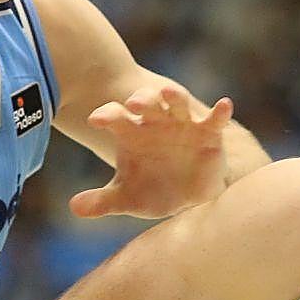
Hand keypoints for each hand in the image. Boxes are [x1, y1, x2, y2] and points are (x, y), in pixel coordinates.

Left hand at [70, 84, 233, 218]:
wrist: (189, 199)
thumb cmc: (154, 190)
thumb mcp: (127, 197)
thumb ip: (102, 201)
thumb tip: (74, 207)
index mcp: (132, 132)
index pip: (115, 116)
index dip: (106, 115)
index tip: (96, 120)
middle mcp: (156, 121)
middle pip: (146, 101)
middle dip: (141, 99)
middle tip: (133, 103)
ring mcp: (182, 123)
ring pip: (177, 101)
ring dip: (173, 95)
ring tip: (168, 91)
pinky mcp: (208, 132)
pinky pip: (214, 119)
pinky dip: (219, 111)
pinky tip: (224, 104)